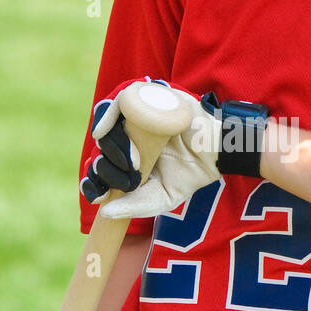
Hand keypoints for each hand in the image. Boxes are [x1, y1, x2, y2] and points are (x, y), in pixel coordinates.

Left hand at [94, 86, 220, 217]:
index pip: (104, 165)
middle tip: (123, 175)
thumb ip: (135, 206)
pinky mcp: (148, 98)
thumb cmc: (190, 174)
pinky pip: (120, 102)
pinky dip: (107, 116)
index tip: (96, 193)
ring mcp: (138, 117)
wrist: (215, 152)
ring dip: (109, 145)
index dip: (95, 179)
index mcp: (132, 159)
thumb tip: (105, 212)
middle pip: (104, 147)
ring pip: (109, 126)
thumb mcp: (161, 197)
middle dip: (105, 165)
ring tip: (127, 160)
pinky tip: (102, 132)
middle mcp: (131, 137)